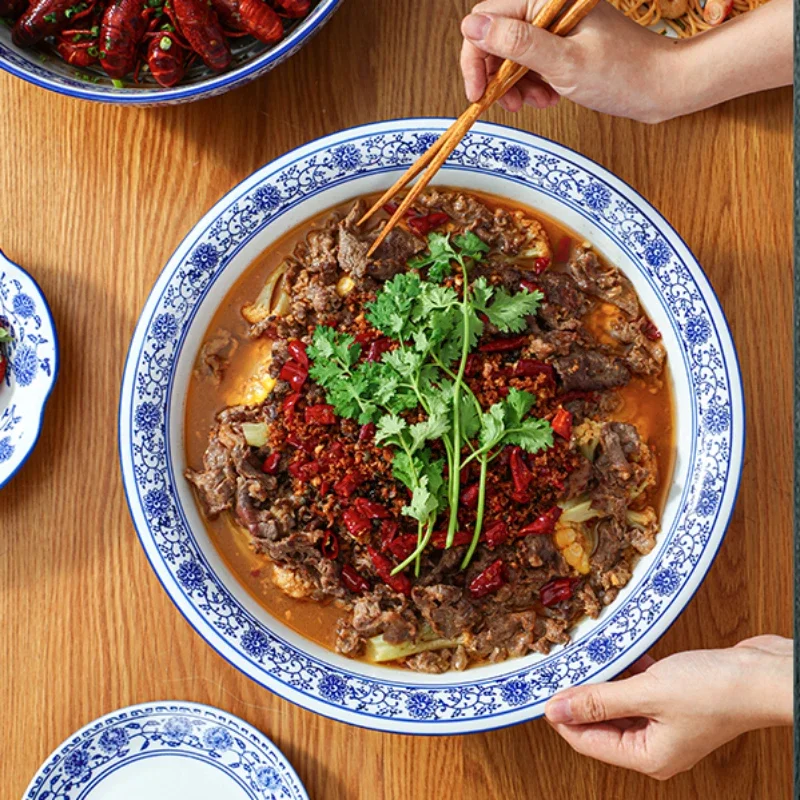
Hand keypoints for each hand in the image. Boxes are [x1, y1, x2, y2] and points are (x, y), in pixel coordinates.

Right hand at [460, 0, 791, 122]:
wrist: (662, 87)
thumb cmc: (622, 75)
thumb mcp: (563, 62)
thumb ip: (516, 43)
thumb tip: (472, 27)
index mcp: (548, 0)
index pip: (488, 19)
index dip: (477, 57)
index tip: (478, 92)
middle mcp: (550, 7)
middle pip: (497, 37)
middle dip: (496, 75)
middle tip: (508, 105)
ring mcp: (557, 26)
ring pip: (512, 54)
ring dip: (515, 85)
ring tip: (535, 103)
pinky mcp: (564, 44)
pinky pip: (532, 63)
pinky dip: (532, 85)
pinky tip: (547, 98)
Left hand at [543, 635, 792, 779]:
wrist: (764, 675)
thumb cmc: (715, 690)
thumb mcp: (647, 693)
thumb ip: (598, 700)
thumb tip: (555, 710)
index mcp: (648, 757)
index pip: (587, 742)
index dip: (562, 716)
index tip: (542, 690)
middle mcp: (656, 746)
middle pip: (601, 723)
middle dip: (582, 696)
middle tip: (562, 668)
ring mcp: (667, 724)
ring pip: (619, 703)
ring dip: (605, 681)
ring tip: (586, 657)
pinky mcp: (676, 701)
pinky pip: (639, 689)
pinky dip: (628, 672)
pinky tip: (620, 653)